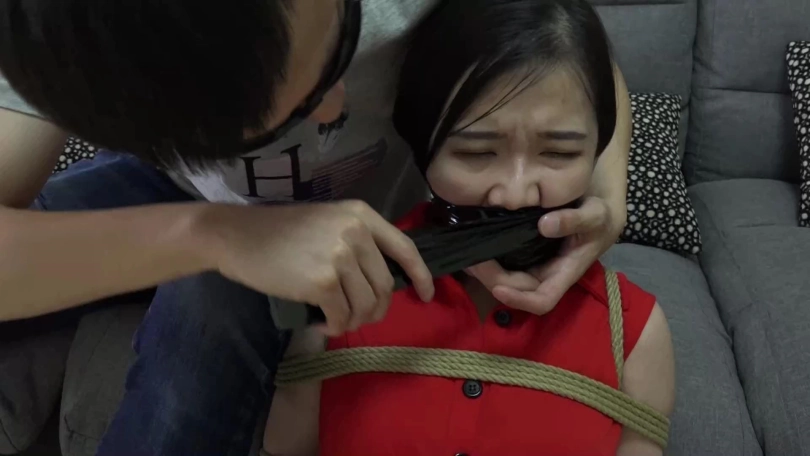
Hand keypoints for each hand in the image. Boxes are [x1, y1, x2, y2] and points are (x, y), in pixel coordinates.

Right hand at [204, 200, 433, 335]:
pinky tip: (320, 323)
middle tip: (356, 317)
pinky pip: (342, 316)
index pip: (405, 247)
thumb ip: (357, 242)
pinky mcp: (322, 281)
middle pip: (385, 285)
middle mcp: (356, 232)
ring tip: (334, 320)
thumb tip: (383, 282)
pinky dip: (334, 327)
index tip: (426, 294)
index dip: (421, 275)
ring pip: (366, 305)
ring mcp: (340, 256)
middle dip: (376, 310)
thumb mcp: (327, 222)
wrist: (236, 235)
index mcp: (361, 214)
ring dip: (353, 321)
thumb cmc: (279, 232)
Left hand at [466, 197, 617, 314]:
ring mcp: (534, 266)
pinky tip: (473, 244)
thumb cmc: (600, 217)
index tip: (498, 288)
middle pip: (515, 290)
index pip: (541, 301)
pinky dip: (487, 259)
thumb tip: (545, 225)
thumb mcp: (595, 215)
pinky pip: (503, 264)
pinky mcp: (524, 254)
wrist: (597, 211)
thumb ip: (575, 220)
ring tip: (467, 254)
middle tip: (471, 260)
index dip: (519, 300)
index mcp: (564, 274)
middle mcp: (546, 275)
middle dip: (491, 280)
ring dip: (485, 272)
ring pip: (505, 279)